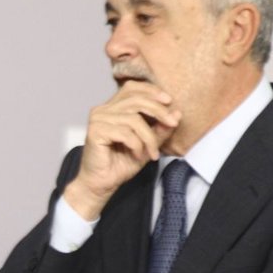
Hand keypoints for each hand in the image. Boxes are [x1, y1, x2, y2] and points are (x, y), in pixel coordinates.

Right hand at [65, 81, 180, 219]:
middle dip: (159, 111)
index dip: (151, 91)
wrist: (102, 184)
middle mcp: (103, 110)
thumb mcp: (147, 145)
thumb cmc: (120, 164)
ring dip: (148, 137)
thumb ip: (160, 130)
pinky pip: (125, 133)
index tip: (169, 102)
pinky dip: (137, 145)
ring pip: (134, 119)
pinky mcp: (95, 131)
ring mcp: (98, 119)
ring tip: (152, 153)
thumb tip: (177, 113)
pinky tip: (138, 155)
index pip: (132, 88)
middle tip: (172, 124)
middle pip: (136, 100)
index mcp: (113, 108)